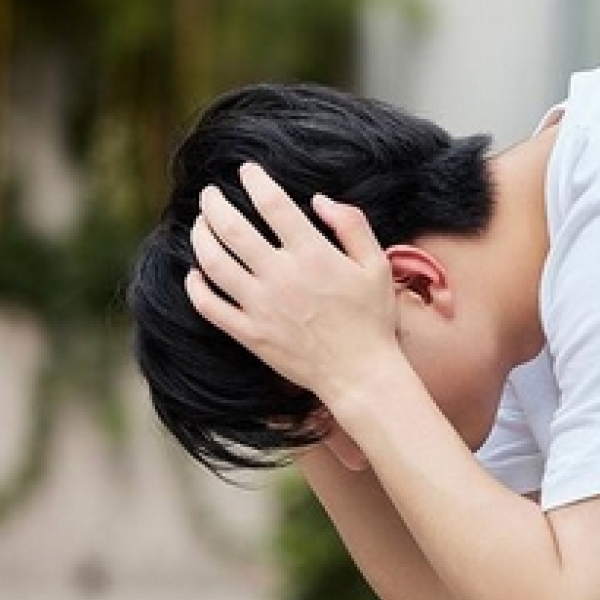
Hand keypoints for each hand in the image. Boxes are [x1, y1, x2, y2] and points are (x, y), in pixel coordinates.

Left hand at [185, 163, 398, 411]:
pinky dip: (195, 287)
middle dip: (214, 203)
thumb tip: (318, 200)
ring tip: (199, 225)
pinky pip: (210, 307)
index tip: (247, 170)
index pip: (272, 204)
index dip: (255, 180)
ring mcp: (260, 307)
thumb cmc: (372, 319)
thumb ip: (351, 224)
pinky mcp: (250, 334)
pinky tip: (194, 273)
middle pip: (232, 228)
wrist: (359, 374)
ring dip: (200, 237)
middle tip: (209, 193)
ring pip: (214, 263)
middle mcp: (280, 277)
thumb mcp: (376, 265)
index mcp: (312, 255)